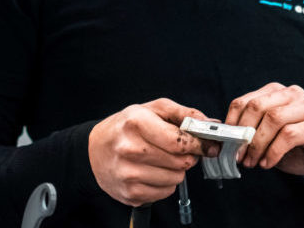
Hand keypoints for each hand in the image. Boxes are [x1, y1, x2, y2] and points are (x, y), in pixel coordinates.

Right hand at [88, 98, 218, 205]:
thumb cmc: (126, 126)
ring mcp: (128, 174)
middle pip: (180, 161)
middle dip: (187, 155)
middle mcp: (130, 149)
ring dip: (176, 170)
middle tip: (180, 150)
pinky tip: (153, 171)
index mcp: (136, 123)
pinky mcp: (129, 193)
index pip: (179, 141)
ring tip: (162, 159)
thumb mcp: (152, 109)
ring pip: (175, 178)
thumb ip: (183, 113)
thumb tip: (210, 123)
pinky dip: (165, 183)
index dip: (198, 144)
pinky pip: (165, 193)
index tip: (208, 145)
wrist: (93, 149)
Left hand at [225, 83, 303, 178]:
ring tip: (253, 162)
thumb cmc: (301, 146)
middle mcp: (291, 94)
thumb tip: (227, 142)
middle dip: (244, 134)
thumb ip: (253, 134)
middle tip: (239, 156)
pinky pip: (289, 135)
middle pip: (257, 107)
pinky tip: (268, 163)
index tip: (227, 144)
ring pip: (273, 118)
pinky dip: (274, 152)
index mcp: (276, 93)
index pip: (244, 101)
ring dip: (258, 144)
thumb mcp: (271, 137)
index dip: (232, 123)